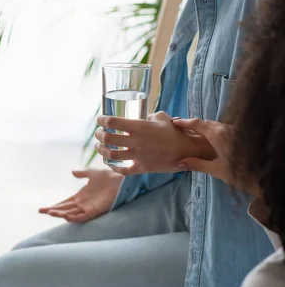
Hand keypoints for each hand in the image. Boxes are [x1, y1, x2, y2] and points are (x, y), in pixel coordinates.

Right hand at [39, 168, 122, 222]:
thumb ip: (82, 173)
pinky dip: (73, 217)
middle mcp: (83, 204)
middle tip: (41, 211)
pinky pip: (82, 217)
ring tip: (49, 212)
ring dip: (60, 214)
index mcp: (81, 196)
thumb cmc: (109, 176)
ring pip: (70, 214)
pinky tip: (64, 216)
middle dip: (53, 211)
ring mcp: (88, 208)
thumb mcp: (92, 173)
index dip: (54, 206)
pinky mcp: (94, 211)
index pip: (64, 203)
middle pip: (64, 209)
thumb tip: (72, 172)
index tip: (42, 209)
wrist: (120, 179)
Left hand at [95, 111, 215, 174]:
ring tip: (100, 147)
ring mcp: (138, 156)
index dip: (102, 120)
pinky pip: (123, 170)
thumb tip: (141, 116)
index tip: (99, 120)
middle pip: (108, 138)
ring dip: (102, 150)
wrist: (189, 150)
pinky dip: (114, 167)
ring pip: (111, 155)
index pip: (113, 122)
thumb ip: (148, 116)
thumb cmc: (176, 131)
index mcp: (140, 127)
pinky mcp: (142, 167)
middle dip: (99, 135)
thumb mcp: (162, 117)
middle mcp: (136, 141)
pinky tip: (110, 163)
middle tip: (98, 133)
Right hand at [172, 118, 259, 195]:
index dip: (185, 122)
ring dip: (204, 129)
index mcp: (218, 135)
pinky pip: (223, 130)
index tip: (174, 122)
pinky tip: (210, 142)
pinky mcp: (240, 135)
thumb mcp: (216, 170)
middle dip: (194, 125)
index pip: (198, 124)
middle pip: (206, 123)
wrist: (265, 176)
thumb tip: (180, 162)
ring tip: (194, 137)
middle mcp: (226, 129)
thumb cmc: (240, 174)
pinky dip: (213, 132)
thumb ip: (197, 164)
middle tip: (182, 130)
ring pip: (216, 126)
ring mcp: (235, 131)